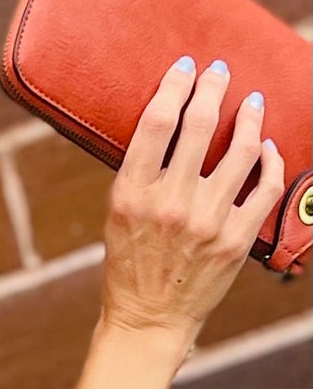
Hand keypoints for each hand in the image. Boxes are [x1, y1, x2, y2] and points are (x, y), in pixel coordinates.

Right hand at [100, 56, 285, 346]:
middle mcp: (170, 203)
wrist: (149, 321)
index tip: (186, 68)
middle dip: (213, 88)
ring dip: (250, 118)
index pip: (158, 122)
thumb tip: (169, 124)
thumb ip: (142, 173)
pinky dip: (269, 160)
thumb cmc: (130, 266)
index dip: (175, 85)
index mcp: (132, 194)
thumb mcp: (118, 215)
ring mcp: (207, 221)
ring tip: (252, 103)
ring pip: (241, 150)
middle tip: (220, 72)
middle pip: (199, 125)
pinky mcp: (235, 239)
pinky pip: (264, 186)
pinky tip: (267, 147)